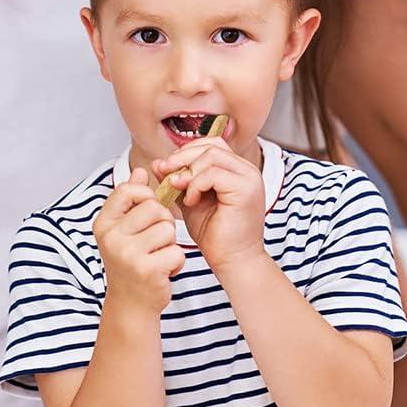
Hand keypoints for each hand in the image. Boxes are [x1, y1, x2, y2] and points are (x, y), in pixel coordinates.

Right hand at [93, 169, 184, 315]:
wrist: (131, 304)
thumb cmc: (130, 261)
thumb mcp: (124, 229)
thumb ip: (131, 199)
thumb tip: (140, 170)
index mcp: (103, 223)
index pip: (127, 190)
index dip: (145, 195)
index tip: (148, 209)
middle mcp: (111, 238)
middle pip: (154, 207)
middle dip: (163, 221)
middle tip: (156, 240)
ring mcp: (128, 254)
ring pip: (167, 228)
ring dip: (170, 242)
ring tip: (158, 255)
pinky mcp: (148, 270)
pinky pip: (177, 250)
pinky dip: (176, 261)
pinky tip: (164, 271)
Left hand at [151, 138, 264, 271]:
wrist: (232, 262)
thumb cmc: (215, 236)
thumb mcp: (190, 201)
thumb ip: (177, 181)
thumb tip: (157, 162)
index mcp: (237, 170)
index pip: (211, 144)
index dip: (187, 152)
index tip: (167, 168)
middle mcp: (247, 170)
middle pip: (211, 145)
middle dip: (183, 158)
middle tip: (166, 174)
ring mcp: (249, 178)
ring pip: (212, 155)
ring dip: (189, 172)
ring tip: (181, 192)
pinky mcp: (245, 189)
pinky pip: (213, 173)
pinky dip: (196, 184)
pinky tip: (191, 201)